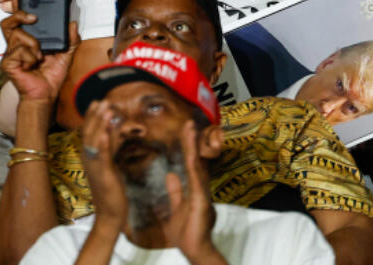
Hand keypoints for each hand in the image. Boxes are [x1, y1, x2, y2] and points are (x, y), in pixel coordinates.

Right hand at [0, 12, 79, 102]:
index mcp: (27, 40)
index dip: (16, 5)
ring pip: (16, 35)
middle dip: (19, 15)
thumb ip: (71, 39)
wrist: (45, 95)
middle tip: (33, 18)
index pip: (19, 20)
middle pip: (8, 22)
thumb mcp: (66, 54)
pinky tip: (33, 65)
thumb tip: (73, 24)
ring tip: (40, 54)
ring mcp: (11, 54)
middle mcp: (16, 45)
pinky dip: (30, 57)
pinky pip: (18, 51)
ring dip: (32, 43)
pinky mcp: (7, 63)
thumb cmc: (51, 76)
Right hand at [79, 101, 127, 226]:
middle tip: (102, 101)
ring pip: (94, 141)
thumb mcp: (111, 162)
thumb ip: (112, 145)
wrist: (110, 212)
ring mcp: (94, 166)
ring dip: (100, 124)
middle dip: (95, 116)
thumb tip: (115, 128)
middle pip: (89, 132)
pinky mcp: (102, 174)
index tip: (97, 101)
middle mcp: (88, 158)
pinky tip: (106, 134)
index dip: (92, 116)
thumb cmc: (111, 188)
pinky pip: (101, 157)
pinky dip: (102, 144)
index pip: (88, 131)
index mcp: (89, 155)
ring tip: (106, 110)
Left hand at [162, 121, 218, 264]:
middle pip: (196, 160)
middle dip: (192, 141)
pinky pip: (196, 179)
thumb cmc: (188, 233)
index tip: (185, 130)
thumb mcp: (176, 209)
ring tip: (189, 129)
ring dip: (193, 146)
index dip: (189, 147)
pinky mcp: (201, 200)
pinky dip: (194, 164)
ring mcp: (202, 193)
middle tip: (188, 122)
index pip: (191, 163)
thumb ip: (175, 192)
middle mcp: (201, 188)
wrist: (195, 250)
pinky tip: (191, 153)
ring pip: (197, 165)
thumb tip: (170, 175)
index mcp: (195, 189)